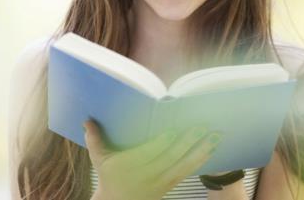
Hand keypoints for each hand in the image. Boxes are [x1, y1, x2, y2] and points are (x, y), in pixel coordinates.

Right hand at [83, 119, 221, 199]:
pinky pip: (187, 172)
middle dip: (188, 141)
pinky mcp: (169, 185)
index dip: (163, 142)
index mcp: (129, 166)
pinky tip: (211, 148)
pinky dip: (200, 160)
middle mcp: (147, 175)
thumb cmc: (108, 176)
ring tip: (215, 135)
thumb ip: (94, 138)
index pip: (149, 152)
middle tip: (202, 125)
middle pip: (171, 157)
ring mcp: (160, 181)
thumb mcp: (99, 158)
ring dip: (201, 150)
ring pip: (184, 165)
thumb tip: (87, 119)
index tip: (174, 128)